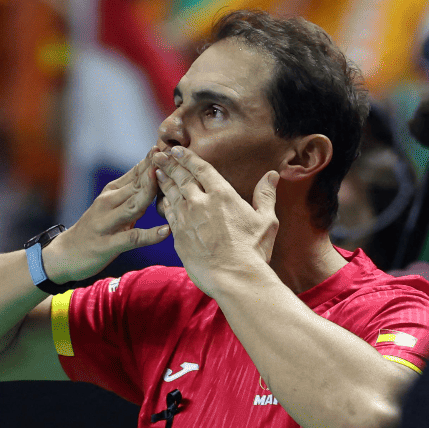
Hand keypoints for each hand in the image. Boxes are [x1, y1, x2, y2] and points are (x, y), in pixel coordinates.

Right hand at [42, 151, 170, 282]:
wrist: (64, 253)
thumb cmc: (94, 228)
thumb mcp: (110, 205)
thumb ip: (130, 191)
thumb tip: (153, 173)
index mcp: (111, 192)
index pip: (135, 173)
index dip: (152, 160)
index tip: (169, 148)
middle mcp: (108, 203)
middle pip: (136, 185)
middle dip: (155, 172)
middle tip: (174, 159)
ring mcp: (106, 224)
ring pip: (133, 206)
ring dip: (150, 194)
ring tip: (169, 184)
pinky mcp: (107, 245)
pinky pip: (131, 238)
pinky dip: (149, 235)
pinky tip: (165, 231)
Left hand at [153, 147, 278, 296]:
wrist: (234, 278)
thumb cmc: (253, 250)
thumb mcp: (266, 220)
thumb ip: (265, 195)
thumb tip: (272, 175)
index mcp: (222, 195)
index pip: (201, 169)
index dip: (188, 157)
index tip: (177, 149)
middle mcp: (201, 203)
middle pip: (181, 177)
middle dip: (169, 164)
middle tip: (158, 155)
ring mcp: (186, 219)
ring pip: (171, 194)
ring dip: (164, 181)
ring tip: (157, 171)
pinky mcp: (179, 236)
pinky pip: (168, 215)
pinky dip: (164, 204)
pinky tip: (161, 200)